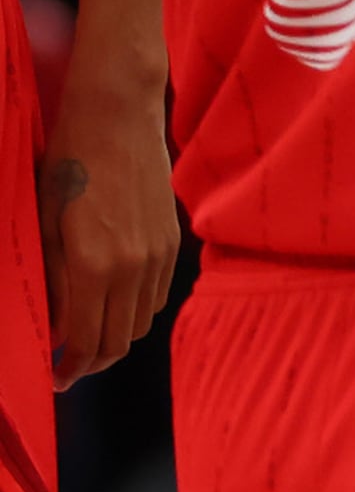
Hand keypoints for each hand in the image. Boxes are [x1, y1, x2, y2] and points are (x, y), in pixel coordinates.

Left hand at [39, 82, 173, 390]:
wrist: (118, 115)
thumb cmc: (68, 163)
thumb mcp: (44, 225)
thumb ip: (53, 281)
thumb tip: (55, 325)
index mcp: (96, 266)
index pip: (88, 341)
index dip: (70, 368)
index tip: (54, 377)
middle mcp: (135, 267)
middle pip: (120, 341)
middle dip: (92, 362)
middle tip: (67, 366)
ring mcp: (160, 254)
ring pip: (142, 321)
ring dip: (116, 337)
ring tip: (89, 335)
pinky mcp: (173, 240)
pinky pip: (157, 293)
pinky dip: (135, 310)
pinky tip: (113, 300)